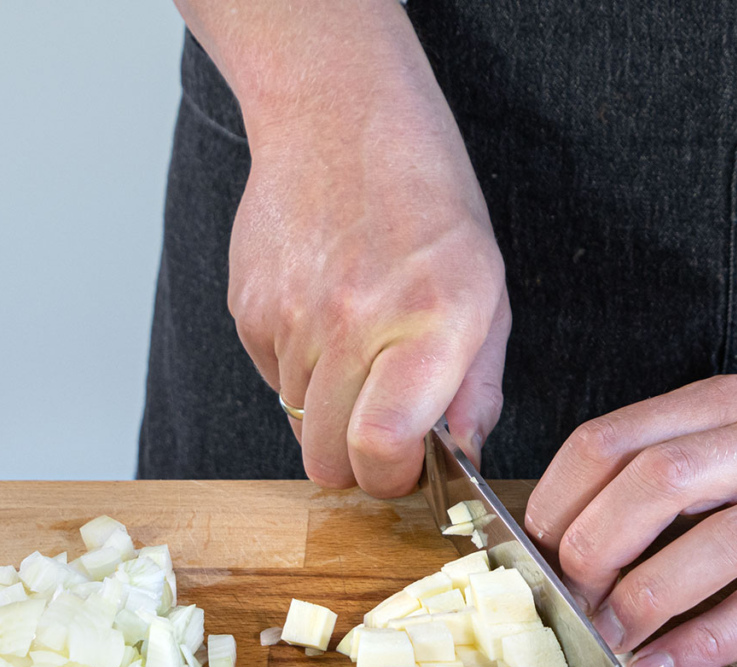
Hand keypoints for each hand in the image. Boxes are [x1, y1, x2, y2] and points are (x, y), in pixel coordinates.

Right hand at [224, 3, 508, 494]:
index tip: (409, 465)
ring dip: (328, 410)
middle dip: (358, 461)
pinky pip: (271, 378)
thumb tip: (465, 457)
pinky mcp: (248, 307)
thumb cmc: (428, 206)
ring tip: (360, 348)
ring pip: (297, 423)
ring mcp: (291, 317)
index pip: (380, 447)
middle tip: (385, 426)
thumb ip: (478, 388)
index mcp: (427, 324)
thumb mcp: (487, 293)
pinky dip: (298, 369)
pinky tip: (326, 316)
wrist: (341, 120)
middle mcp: (353, 324)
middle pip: (328, 460)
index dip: (392, 477)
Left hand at [523, 358, 736, 666]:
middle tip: (561, 599)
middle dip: (588, 551)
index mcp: (727, 402)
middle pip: (653, 488)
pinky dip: (700, 645)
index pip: (612, 440)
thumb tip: (578, 523)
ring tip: (601, 643)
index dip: (555, 500)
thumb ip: (675, 451)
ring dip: (638, 603)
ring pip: (711, 548)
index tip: (528, 547)